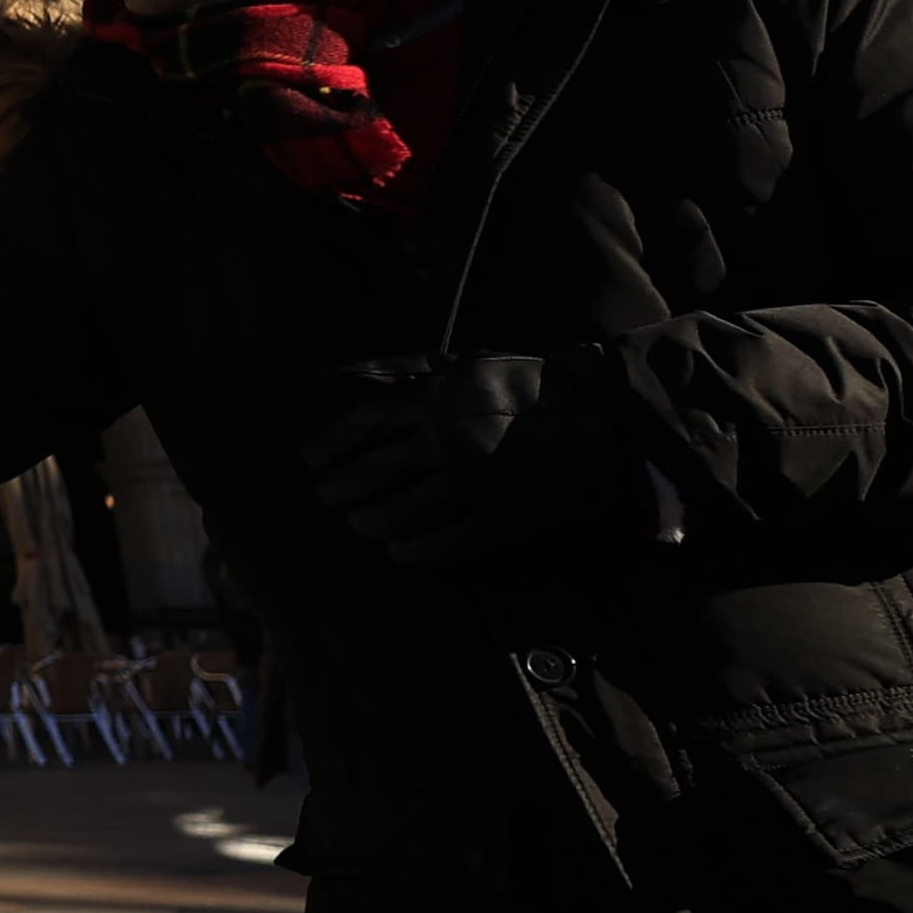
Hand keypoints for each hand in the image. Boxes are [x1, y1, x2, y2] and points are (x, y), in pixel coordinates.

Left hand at [298, 356, 552, 575]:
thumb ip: (394, 369)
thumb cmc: (520, 387)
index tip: (311, 457)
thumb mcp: (460, 362)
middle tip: (328, 494)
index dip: (324, 445)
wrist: (600, 424)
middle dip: (337, 488)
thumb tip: (327, 378)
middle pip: (367, 473)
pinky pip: (437, 544)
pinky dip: (407, 549)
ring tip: (359, 520)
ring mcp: (474, 485)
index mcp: (436, 398)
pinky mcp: (499, 521)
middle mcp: (448, 441)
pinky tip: (397, 548)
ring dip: (366, 521)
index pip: (356, 425)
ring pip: (395, 514)